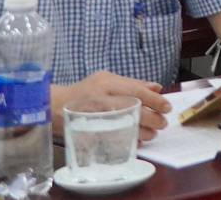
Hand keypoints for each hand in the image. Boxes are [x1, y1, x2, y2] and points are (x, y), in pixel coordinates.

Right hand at [52, 71, 169, 142]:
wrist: (53, 106)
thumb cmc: (85, 90)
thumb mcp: (107, 78)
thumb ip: (132, 83)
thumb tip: (157, 88)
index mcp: (107, 83)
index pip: (136, 91)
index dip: (154, 100)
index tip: (167, 107)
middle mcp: (100, 99)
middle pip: (131, 110)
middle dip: (151, 119)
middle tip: (162, 123)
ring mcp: (92, 116)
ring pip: (123, 126)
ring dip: (141, 132)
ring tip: (152, 133)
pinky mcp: (87, 131)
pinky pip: (110, 139)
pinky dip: (126, 141)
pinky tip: (135, 141)